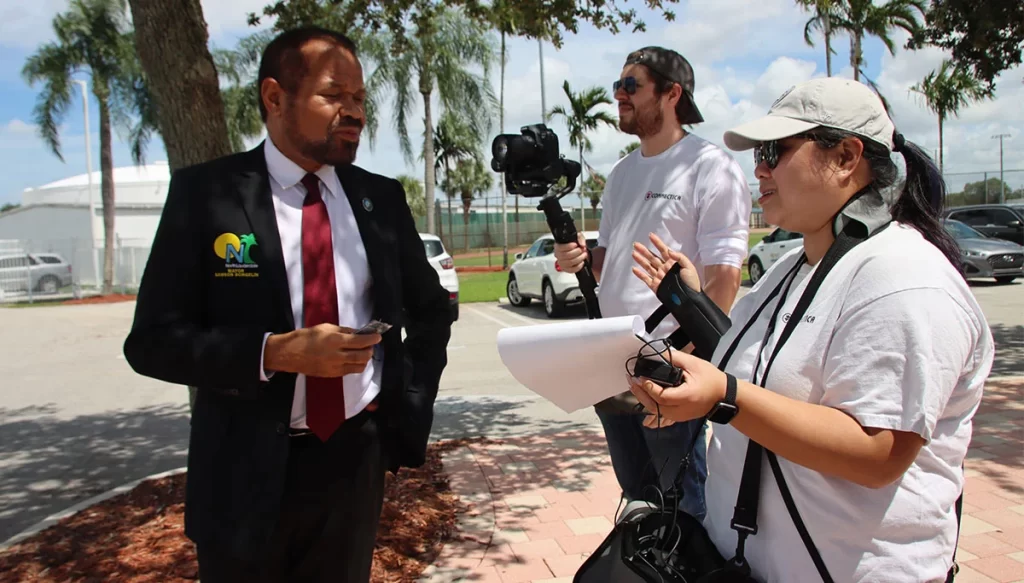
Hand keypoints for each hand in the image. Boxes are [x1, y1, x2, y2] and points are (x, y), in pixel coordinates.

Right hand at [265, 324, 381, 378]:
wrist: (289, 354)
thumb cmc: (306, 337)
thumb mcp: (325, 327)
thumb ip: (344, 331)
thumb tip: (358, 332)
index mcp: (335, 341)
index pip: (360, 341)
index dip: (372, 339)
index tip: (378, 336)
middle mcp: (337, 356)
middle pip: (363, 356)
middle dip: (370, 349)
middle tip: (370, 344)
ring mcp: (335, 367)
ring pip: (359, 366)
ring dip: (364, 359)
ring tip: (362, 352)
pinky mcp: (332, 375)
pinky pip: (350, 371)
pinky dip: (355, 365)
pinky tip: (352, 358)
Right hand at [553, 232, 588, 273]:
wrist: (576, 252)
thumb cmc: (574, 244)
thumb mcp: (577, 237)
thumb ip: (580, 238)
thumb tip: (582, 244)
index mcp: (558, 246)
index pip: (560, 247)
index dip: (569, 246)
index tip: (575, 244)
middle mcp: (558, 255)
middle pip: (566, 255)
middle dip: (577, 252)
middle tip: (582, 250)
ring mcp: (561, 263)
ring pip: (570, 262)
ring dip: (579, 258)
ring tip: (584, 255)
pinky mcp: (566, 269)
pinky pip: (572, 270)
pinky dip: (578, 266)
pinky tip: (581, 262)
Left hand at [627, 350, 726, 427]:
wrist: (724, 395)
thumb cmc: (710, 377)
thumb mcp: (693, 363)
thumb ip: (673, 358)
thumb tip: (655, 353)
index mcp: (687, 396)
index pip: (662, 396)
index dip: (648, 387)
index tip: (640, 376)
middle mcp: (681, 410)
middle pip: (655, 407)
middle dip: (641, 394)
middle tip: (631, 381)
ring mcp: (680, 416)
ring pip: (657, 412)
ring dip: (644, 399)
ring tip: (635, 386)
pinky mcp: (679, 417)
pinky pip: (662, 413)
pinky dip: (652, 404)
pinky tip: (645, 395)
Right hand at [632, 233, 700, 293]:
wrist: (689, 298)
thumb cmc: (691, 282)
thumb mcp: (689, 266)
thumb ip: (679, 257)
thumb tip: (669, 251)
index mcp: (672, 263)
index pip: (663, 250)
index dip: (657, 243)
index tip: (651, 236)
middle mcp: (664, 268)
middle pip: (652, 257)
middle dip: (644, 250)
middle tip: (636, 245)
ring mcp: (659, 277)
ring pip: (647, 266)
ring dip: (640, 260)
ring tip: (634, 253)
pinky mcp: (655, 285)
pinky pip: (646, 279)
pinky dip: (640, 274)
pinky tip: (634, 269)